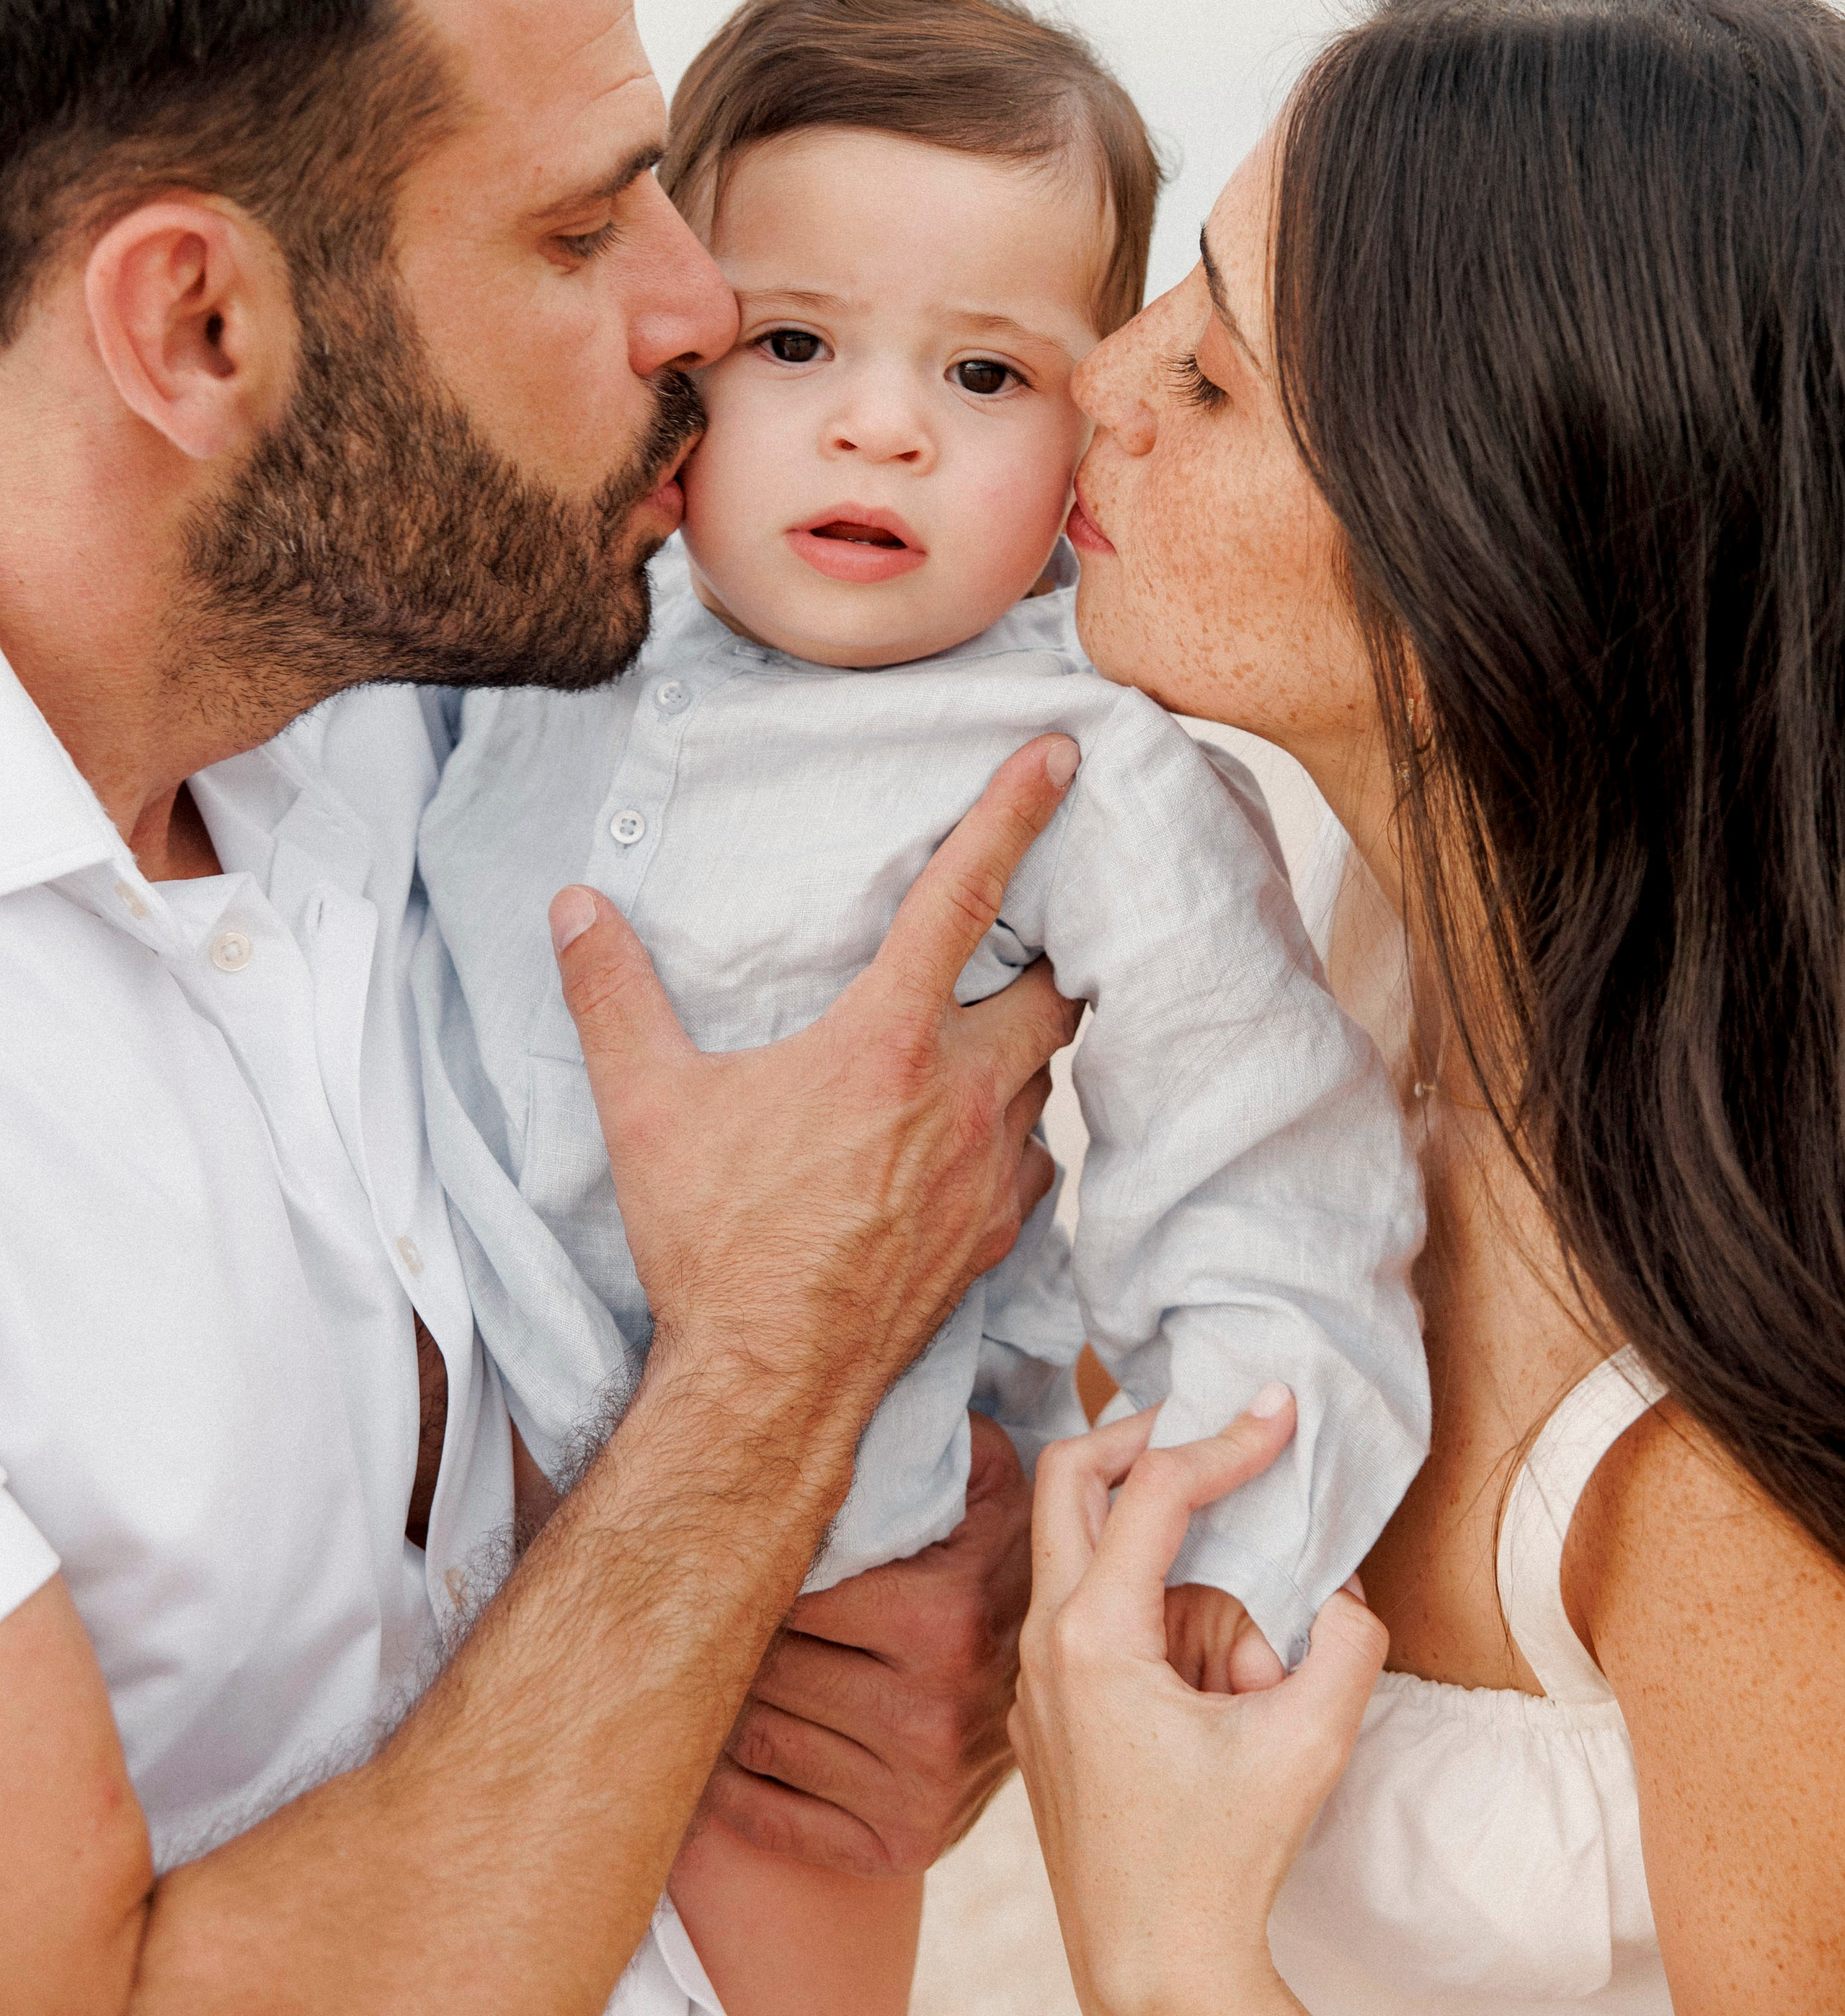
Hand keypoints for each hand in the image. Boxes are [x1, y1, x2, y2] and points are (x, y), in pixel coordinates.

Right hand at [551, 735, 1080, 1435]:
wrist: (770, 1386)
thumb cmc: (715, 1243)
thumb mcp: (647, 1108)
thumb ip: (613, 996)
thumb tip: (575, 908)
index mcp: (887, 1041)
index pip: (967, 897)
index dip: (1015, 814)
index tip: (1059, 754)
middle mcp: (961, 1094)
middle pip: (1052, 989)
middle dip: (1050, 950)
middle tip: (1026, 929)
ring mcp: (992, 1168)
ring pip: (1050, 1075)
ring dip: (1030, 1044)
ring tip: (994, 1029)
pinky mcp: (999, 1233)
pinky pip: (1036, 1157)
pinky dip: (1018, 1130)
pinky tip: (975, 1133)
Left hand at [703, 1412, 1031, 1872]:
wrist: (1079, 1676)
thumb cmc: (999, 1553)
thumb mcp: (983, 1473)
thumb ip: (923, 1432)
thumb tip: (839, 1379)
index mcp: (940, 1617)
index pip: (786, 1594)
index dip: (759, 1567)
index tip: (744, 1545)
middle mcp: (929, 1712)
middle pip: (765, 1668)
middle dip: (734, 1635)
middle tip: (713, 1605)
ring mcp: (915, 1789)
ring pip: (757, 1738)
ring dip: (727, 1703)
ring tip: (723, 1663)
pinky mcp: (901, 1845)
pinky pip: (772, 1818)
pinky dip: (732, 1786)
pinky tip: (727, 1744)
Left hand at [1011, 1398, 1387, 2015]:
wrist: (1156, 1972)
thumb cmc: (1223, 1863)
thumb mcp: (1308, 1743)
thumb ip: (1344, 1640)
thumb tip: (1338, 1586)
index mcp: (1092, 1637)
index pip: (1155, 1491)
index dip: (1225, 1440)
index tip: (1280, 1411)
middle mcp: (1044, 1643)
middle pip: (1068, 1479)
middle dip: (1145, 1441)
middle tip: (1216, 1434)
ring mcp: (1037, 1679)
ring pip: (1091, 1557)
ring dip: (1172, 1563)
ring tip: (1249, 1655)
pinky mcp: (1051, 1711)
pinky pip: (1097, 1619)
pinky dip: (1158, 1614)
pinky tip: (1220, 1670)